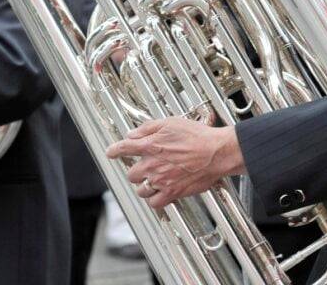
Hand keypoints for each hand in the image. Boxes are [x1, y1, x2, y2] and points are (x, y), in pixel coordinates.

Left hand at [105, 117, 245, 208]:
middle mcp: (152, 165)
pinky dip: (155, 200)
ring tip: (153, 182)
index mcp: (150, 146)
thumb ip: (148, 128)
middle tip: (145, 168)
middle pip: (131, 174)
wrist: (216, 152)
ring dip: (145, 186)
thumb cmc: (198, 136)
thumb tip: (132, 134)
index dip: (114, 151)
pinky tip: (160, 194)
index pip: (124, 149)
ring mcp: (161, 181)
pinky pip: (154, 203)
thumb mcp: (170, 123)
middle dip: (136, 171)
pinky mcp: (172, 193)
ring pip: (141, 190)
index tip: (111, 153)